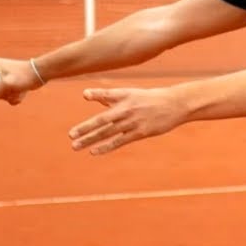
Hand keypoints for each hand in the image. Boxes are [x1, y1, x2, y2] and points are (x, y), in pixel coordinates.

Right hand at [0, 57, 43, 104]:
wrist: (40, 75)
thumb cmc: (25, 75)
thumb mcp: (8, 83)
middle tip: (9, 89)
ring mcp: (1, 79)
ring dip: (8, 96)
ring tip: (18, 90)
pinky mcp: (7, 86)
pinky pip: (5, 97)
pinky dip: (13, 97)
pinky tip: (21, 92)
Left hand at [69, 87, 185, 155]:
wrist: (175, 104)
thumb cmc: (150, 98)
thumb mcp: (130, 93)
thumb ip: (108, 96)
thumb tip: (87, 95)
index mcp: (125, 96)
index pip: (107, 95)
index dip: (96, 95)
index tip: (85, 95)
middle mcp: (127, 109)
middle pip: (103, 120)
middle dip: (86, 128)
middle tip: (71, 135)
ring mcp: (133, 122)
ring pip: (108, 132)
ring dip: (91, 139)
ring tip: (76, 146)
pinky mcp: (140, 133)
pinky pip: (120, 141)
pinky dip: (106, 146)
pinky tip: (94, 151)